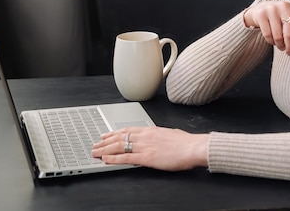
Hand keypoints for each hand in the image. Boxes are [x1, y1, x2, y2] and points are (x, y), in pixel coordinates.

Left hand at [91, 127, 208, 170]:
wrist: (193, 147)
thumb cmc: (187, 142)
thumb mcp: (170, 134)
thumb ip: (160, 136)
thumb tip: (158, 138)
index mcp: (151, 130)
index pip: (128, 130)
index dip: (114, 133)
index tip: (106, 135)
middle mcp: (145, 136)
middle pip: (120, 137)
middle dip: (105, 142)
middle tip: (95, 145)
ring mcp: (145, 146)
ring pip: (119, 146)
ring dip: (105, 150)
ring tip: (95, 152)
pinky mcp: (146, 157)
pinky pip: (125, 158)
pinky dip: (114, 159)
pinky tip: (106, 159)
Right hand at [243, 1, 289, 54]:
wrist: (261, 9)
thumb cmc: (279, 16)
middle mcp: (284, 7)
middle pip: (289, 32)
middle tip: (289, 51)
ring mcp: (272, 10)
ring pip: (278, 36)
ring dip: (280, 45)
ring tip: (280, 45)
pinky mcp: (261, 15)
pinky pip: (268, 35)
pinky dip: (271, 41)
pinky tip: (273, 40)